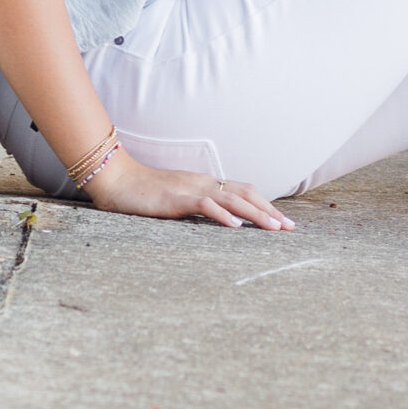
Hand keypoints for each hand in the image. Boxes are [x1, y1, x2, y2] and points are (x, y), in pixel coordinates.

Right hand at [80, 151, 294, 229]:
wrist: (116, 181)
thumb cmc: (143, 194)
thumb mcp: (177, 202)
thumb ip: (196, 207)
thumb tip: (218, 221)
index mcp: (205, 184)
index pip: (243, 191)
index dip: (265, 205)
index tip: (283, 222)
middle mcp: (204, 183)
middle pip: (246, 194)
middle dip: (270, 211)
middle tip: (291, 228)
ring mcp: (192, 189)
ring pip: (232, 200)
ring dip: (256, 214)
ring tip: (275, 228)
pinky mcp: (177, 199)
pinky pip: (205, 206)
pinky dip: (223, 216)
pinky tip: (236, 227)